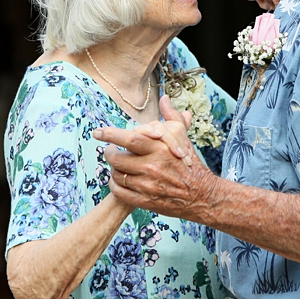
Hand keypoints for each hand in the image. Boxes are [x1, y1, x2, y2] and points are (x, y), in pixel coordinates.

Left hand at [93, 97, 216, 219]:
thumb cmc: (189, 164)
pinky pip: (119, 192)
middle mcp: (151, 167)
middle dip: (109, 152)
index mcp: (159, 149)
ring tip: (118, 165)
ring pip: (116, 174)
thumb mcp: (183, 137)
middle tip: (110, 150)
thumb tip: (164, 98)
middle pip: (116, 158)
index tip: (97, 132)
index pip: (129, 138)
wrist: (201, 195)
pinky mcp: (144, 201)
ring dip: (112, 169)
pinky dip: (114, 185)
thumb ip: (171, 116)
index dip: (110, 134)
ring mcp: (147, 185)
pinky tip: (119, 180)